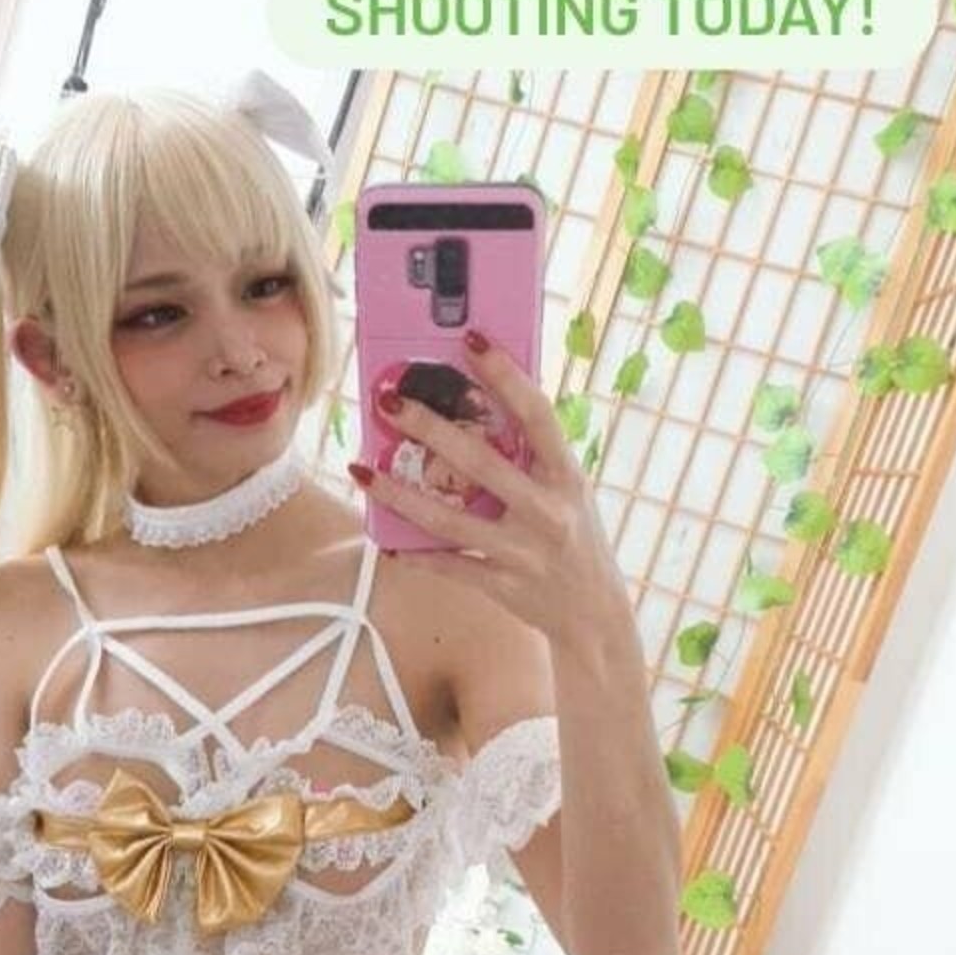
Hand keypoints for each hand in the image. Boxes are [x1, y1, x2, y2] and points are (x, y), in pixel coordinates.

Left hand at [352, 331, 630, 651]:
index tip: (470, 339)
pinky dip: (414, 554)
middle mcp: (547, 511)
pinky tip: (382, 538)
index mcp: (566, 476)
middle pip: (480, 462)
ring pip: (448, 521)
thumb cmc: (576, 538)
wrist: (595, 615)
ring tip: (360, 468)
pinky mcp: (502, 585)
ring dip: (398, 493)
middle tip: (389, 401)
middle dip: (429, 428)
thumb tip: (483, 402)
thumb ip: (535, 456)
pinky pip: (448, 567)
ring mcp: (523, 552)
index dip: (505, 374)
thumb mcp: (569, 491)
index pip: (537, 414)